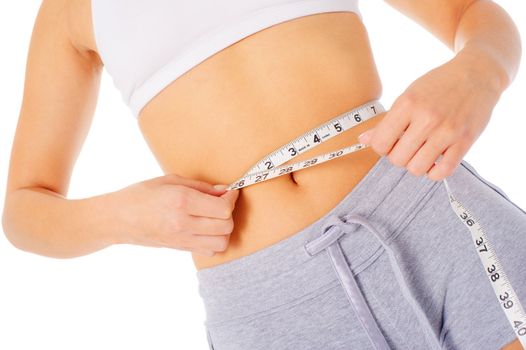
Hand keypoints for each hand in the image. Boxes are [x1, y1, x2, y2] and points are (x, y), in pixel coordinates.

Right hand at [111, 174, 238, 255]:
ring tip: (215, 218)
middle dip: (229, 213)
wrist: (117, 219)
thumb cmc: (141, 194)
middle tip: (222, 203)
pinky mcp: (180, 248)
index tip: (230, 191)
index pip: (222, 207)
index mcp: (182, 201)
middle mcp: (184, 223)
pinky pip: (210, 250)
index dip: (232, 198)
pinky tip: (207, 229)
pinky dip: (215, 241)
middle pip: (226, 225)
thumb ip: (201, 186)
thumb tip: (224, 190)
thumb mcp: (171, 181)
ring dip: (224, 229)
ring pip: (222, 242)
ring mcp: (182, 239)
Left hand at [358, 52, 501, 180]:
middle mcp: (427, 118)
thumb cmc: (437, 86)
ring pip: (417, 168)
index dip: (381, 147)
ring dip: (416, 164)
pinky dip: (434, 172)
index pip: (380, 143)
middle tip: (407, 146)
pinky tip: (434, 160)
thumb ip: (385, 122)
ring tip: (421, 152)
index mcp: (407, 104)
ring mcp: (448, 131)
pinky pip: (442, 172)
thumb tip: (362, 141)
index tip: (389, 142)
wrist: (476, 74)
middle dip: (398, 156)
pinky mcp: (465, 141)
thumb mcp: (407, 97)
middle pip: (397, 159)